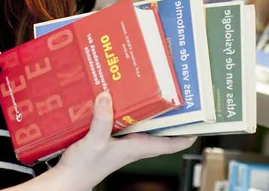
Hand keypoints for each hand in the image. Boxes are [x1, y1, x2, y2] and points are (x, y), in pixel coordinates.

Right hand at [53, 92, 196, 189]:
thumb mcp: (94, 141)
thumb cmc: (84, 168)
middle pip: (160, 130)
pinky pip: (123, 121)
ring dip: (148, 110)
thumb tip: (108, 96)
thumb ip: (102, 120)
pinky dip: (125, 110)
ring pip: (142, 124)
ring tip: (151, 89)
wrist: (68, 179)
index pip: (172, 143)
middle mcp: (133, 144)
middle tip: (176, 93)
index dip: (188, 133)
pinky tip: (117, 97)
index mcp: (137, 147)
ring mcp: (122, 141)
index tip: (200, 119)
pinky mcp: (108, 138)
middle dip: (169, 114)